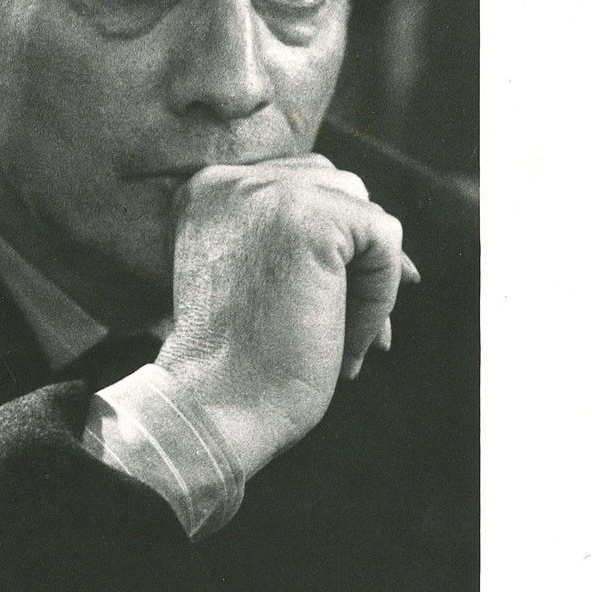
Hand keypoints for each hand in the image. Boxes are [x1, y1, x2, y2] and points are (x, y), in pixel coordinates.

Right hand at [157, 155, 417, 477]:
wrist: (214, 410)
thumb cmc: (238, 369)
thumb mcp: (255, 284)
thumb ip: (294, 244)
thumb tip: (383, 238)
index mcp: (208, 192)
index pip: (302, 183)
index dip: (339, 239)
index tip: (350, 298)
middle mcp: (231, 181)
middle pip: (338, 187)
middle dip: (362, 255)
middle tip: (368, 326)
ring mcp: (267, 194)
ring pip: (365, 212)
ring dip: (372, 280)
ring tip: (348, 343)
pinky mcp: (309, 220)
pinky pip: (383, 242)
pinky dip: (380, 299)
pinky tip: (351, 347)